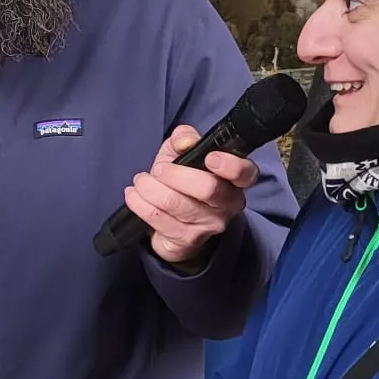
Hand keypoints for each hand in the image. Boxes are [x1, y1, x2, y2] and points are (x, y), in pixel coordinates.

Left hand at [125, 125, 259, 265]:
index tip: (209, 158)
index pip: (245, 173)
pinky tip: (133, 195)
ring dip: (151, 188)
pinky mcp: (187, 240)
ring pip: (178, 204)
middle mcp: (229, 204)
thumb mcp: (183, 154)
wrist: (174, 224)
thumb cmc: (183, 181)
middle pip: (208, 188)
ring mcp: (210, 224)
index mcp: (235, 179)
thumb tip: (185, 141)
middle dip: (176, 175)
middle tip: (158, 169)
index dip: (230, 166)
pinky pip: (160, 219)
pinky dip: (140, 204)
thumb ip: (184, 139)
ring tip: (140, 181)